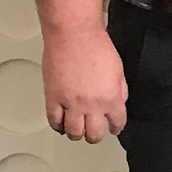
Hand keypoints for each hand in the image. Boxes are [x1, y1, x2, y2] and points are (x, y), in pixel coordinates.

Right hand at [42, 26, 128, 141]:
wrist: (73, 35)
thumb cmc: (96, 46)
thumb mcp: (118, 70)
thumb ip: (119, 89)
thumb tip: (119, 101)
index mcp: (111, 98)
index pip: (117, 122)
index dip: (116, 126)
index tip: (114, 128)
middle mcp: (91, 104)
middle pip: (94, 133)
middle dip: (95, 136)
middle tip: (94, 134)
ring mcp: (70, 103)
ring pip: (73, 132)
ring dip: (76, 134)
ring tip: (77, 132)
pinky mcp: (52, 97)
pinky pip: (53, 120)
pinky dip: (58, 126)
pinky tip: (61, 125)